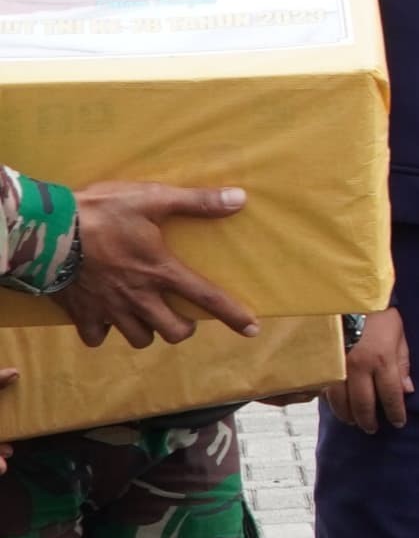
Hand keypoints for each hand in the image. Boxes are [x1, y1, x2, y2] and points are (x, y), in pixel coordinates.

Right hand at [54, 183, 256, 348]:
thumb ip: (196, 202)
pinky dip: (103, 332)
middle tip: (180, 314)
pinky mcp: (82, 313)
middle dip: (182, 328)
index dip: (233, 315)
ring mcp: (110, 309)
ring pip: (139, 338)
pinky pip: (97, 337)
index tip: (252, 329)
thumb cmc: (100, 212)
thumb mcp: (152, 198)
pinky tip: (105, 317)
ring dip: (147, 331)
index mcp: (161, 271)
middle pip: (173, 332)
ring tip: (146, 315)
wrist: (46, 232)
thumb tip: (239, 199)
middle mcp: (139, 297)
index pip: (207, 298)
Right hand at [329, 308, 411, 433]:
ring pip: (341, 401)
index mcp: (382, 360)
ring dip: (348, 415)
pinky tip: (337, 406)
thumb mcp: (399, 336)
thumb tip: (408, 391)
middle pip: (363, 404)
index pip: (391, 396)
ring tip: (354, 422)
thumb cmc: (379, 315)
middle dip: (369, 420)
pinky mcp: (323, 362)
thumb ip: (403, 365)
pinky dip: (332, 402)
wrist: (348, 297)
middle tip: (373, 429)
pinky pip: (326, 389)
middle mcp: (359, 367)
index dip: (395, 413)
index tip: (398, 423)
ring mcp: (338, 366)